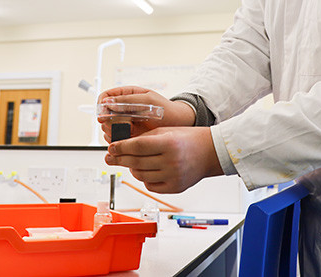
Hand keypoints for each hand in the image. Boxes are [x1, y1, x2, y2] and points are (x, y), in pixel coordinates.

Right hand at [97, 86, 194, 141]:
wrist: (177, 126)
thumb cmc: (166, 109)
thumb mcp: (148, 101)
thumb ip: (127, 101)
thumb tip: (107, 102)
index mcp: (126, 95)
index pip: (105, 97)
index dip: (102, 104)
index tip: (105, 112)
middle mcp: (122, 109)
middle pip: (103, 114)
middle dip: (109, 121)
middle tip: (124, 124)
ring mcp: (124, 123)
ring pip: (106, 128)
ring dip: (114, 131)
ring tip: (130, 131)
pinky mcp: (127, 136)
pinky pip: (114, 140)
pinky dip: (118, 141)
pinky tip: (130, 139)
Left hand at [105, 126, 223, 192]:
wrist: (210, 152)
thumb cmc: (187, 138)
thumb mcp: (165, 131)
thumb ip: (144, 139)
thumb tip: (120, 147)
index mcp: (169, 144)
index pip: (137, 146)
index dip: (121, 147)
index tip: (111, 147)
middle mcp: (171, 162)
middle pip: (136, 162)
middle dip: (120, 158)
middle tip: (110, 156)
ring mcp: (173, 177)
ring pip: (140, 175)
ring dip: (132, 168)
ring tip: (131, 161)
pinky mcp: (175, 188)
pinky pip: (150, 185)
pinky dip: (144, 178)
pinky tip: (146, 170)